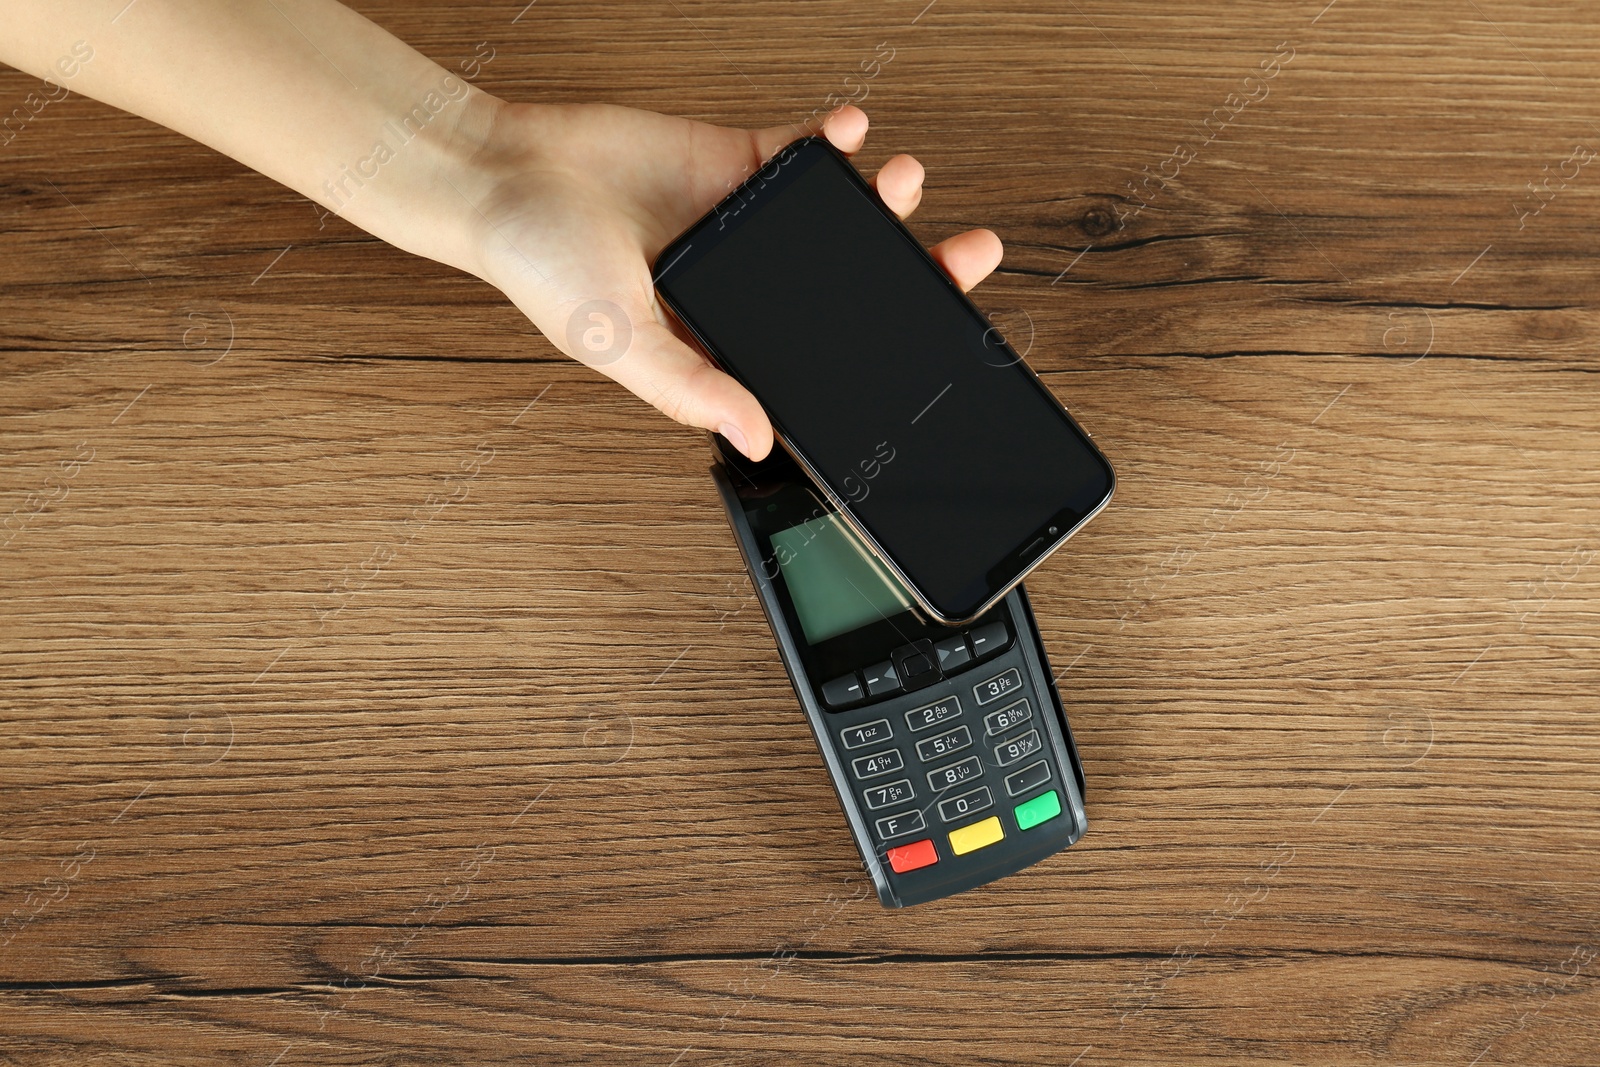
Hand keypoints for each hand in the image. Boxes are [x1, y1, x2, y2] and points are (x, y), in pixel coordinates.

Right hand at [458, 102, 1003, 460]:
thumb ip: (690, 386)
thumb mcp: (617, 341)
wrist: (500, 172)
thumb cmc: (541, 263)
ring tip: (906, 181)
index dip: (882, 353)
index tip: (938, 342)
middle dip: (916, 271)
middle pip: (852, 288)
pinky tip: (854, 132)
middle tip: (970, 255)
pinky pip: (801, 156)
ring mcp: (746, 227)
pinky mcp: (734, 166)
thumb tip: (759, 436)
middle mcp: (747, 290)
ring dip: (884, 200)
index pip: (820, 359)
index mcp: (724, 344)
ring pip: (840, 220)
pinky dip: (835, 142)